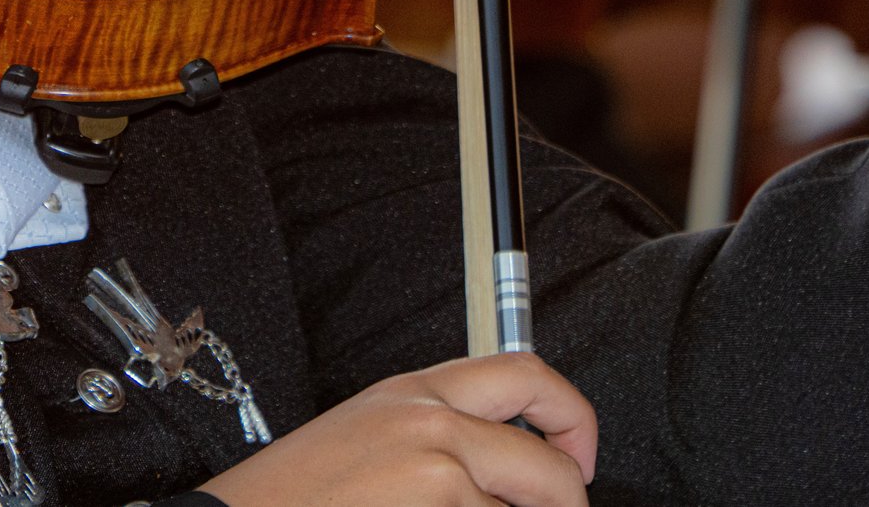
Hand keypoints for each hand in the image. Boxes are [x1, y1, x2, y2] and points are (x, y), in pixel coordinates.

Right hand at [199, 353, 596, 506]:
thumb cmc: (292, 497)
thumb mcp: (370, 436)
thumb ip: (439, 435)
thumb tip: (511, 468)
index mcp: (412, 390)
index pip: (525, 374)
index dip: (572, 418)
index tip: (576, 457)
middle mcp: (430, 421)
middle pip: (548, 462)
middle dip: (569, 502)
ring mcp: (436, 472)